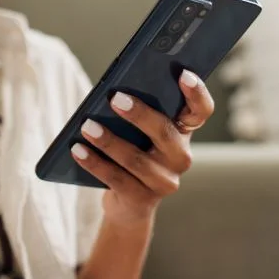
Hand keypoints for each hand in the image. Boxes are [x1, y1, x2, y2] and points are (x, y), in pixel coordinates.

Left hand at [71, 70, 214, 226]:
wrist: (127, 203)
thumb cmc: (131, 152)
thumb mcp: (138, 132)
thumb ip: (137, 111)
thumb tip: (114, 91)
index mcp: (183, 132)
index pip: (201, 111)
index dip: (197, 93)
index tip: (183, 74)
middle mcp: (181, 157)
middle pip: (165, 133)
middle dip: (139, 114)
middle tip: (115, 98)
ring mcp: (165, 181)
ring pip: (137, 159)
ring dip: (109, 141)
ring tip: (86, 126)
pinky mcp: (143, 199)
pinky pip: (116, 179)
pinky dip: (94, 163)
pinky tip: (77, 150)